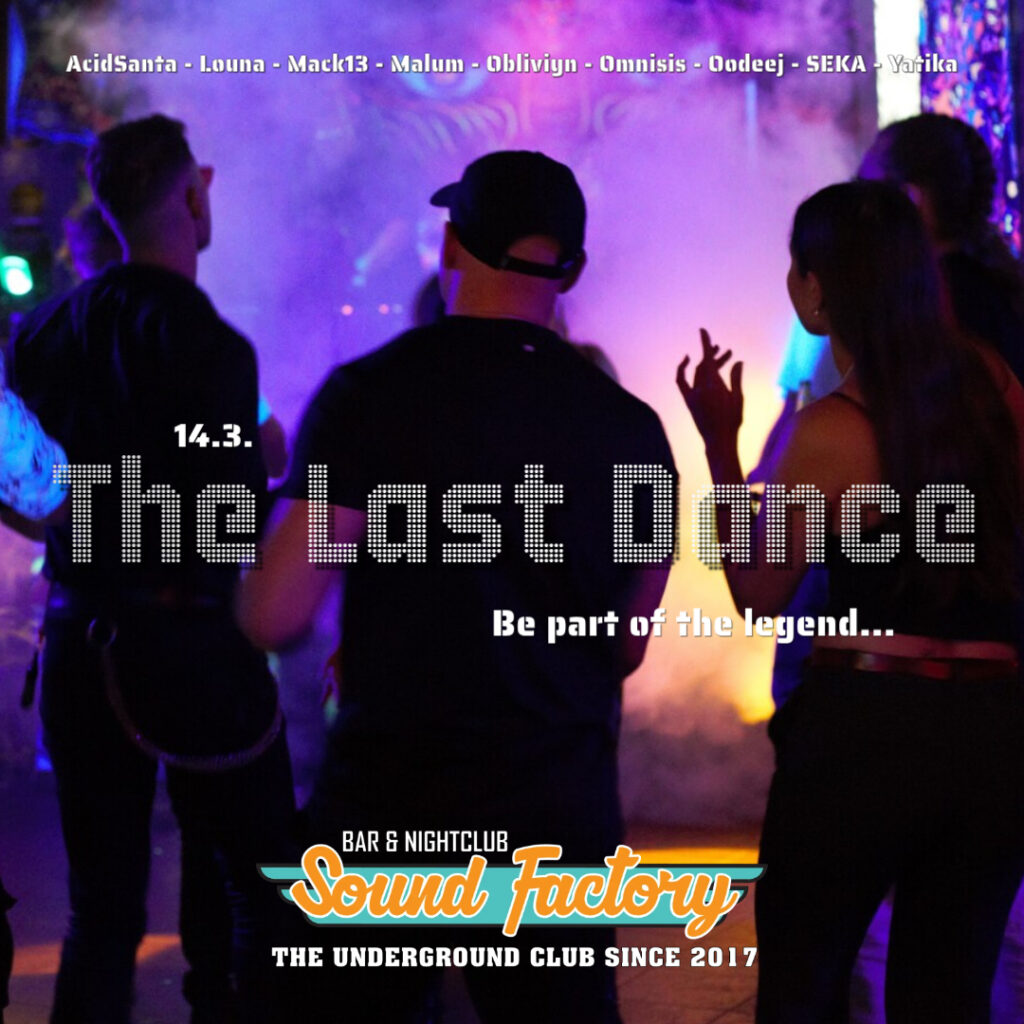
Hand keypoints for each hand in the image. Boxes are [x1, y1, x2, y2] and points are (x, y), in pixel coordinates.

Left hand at [677, 328, 743, 449]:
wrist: (719, 440)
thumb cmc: (732, 420)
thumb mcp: (738, 398)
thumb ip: (736, 378)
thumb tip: (737, 362)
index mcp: (712, 385)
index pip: (706, 359)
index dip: (704, 343)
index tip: (702, 330)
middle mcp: (699, 388)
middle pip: (704, 365)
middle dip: (714, 355)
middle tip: (726, 351)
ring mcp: (692, 395)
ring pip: (697, 373)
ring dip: (706, 364)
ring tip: (720, 358)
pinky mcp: (689, 401)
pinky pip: (683, 382)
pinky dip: (684, 371)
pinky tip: (690, 364)